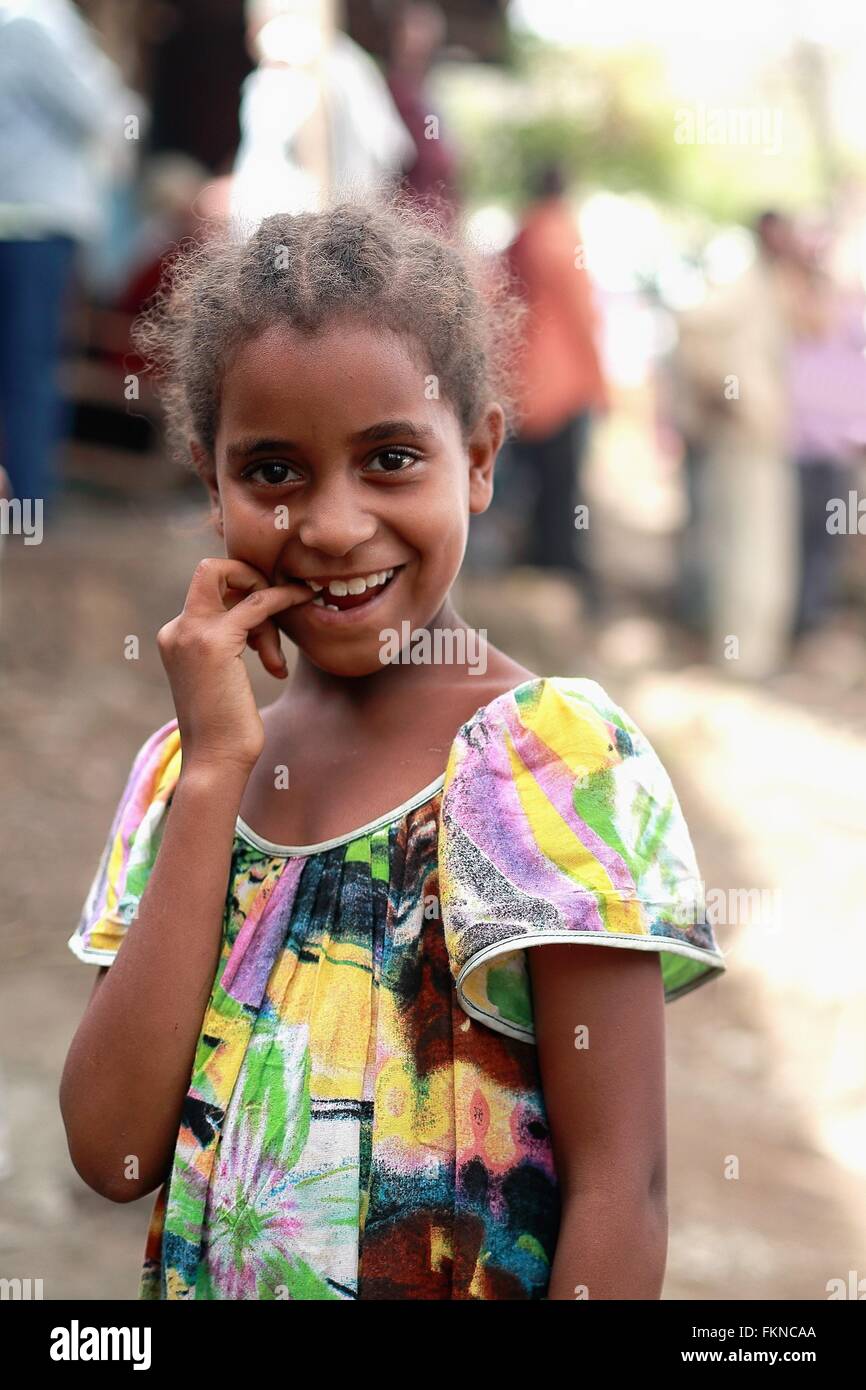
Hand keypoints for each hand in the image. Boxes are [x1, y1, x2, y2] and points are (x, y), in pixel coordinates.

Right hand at [157, 557, 310, 773]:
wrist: (216, 761)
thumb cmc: (227, 728)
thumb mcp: (221, 677)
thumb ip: (227, 644)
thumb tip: (254, 624)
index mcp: (175, 636)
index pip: (207, 586)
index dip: (240, 590)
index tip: (265, 620)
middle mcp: (176, 629)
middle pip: (212, 569)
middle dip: (250, 578)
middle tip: (273, 608)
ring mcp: (191, 633)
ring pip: (239, 584)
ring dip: (269, 611)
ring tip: (273, 659)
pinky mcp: (215, 642)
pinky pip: (258, 602)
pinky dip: (284, 598)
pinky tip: (304, 601)